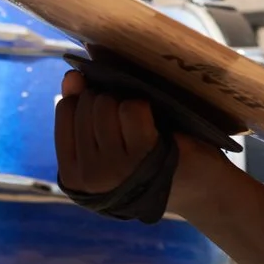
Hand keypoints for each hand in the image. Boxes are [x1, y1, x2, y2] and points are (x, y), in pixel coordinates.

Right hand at [54, 69, 163, 194]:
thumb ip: (80, 109)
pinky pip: (131, 109)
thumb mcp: (106, 142)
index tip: (107, 114)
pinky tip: (155, 124)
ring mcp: (114, 167)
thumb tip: (71, 75)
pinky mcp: (143, 153)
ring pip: (107, 104)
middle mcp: (89, 175)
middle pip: (87, 103)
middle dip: (108, 99)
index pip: (66, 108)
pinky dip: (144, 107)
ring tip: (141, 123)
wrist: (197, 188)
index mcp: (72, 175)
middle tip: (128, 120)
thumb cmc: (146, 161)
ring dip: (126, 102)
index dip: (87, 99)